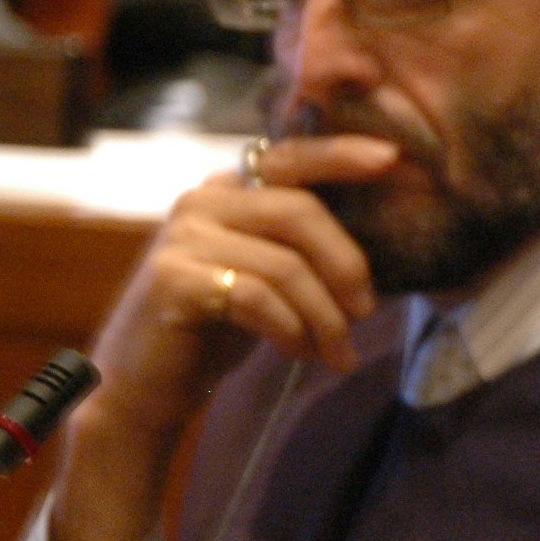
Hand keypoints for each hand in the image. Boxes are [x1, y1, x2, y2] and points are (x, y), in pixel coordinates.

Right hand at [47, 134, 395, 540]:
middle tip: (367, 313)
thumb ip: (301, 248)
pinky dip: (291, 329)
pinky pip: (258, 297)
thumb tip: (375, 251)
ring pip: (286, 265)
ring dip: (325, 317)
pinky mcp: (174, 278)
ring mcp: (183, 237)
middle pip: (300, 211)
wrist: (147, 385)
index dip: (341, 155)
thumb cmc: (217, 329)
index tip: (392, 158)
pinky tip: (299, 353)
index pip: (291, 158)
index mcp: (228, 191)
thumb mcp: (267, 277)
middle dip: (347, 265)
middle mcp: (201, 201)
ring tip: (337, 353)